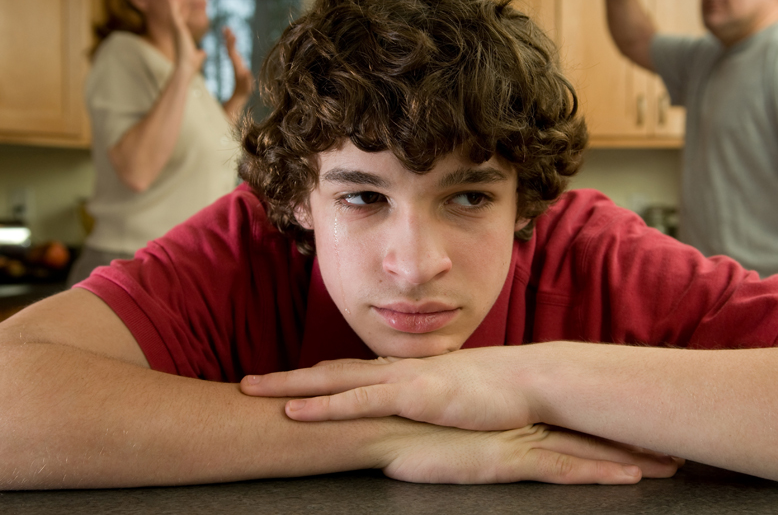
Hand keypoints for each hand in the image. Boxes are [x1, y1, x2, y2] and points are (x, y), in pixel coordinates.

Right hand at [168, 0, 205, 73]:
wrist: (186, 67)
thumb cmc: (191, 65)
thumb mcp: (197, 56)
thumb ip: (200, 54)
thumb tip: (203, 53)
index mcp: (181, 38)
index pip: (179, 25)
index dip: (178, 17)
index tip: (177, 11)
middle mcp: (177, 33)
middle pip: (174, 17)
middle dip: (173, 8)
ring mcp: (176, 30)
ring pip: (173, 14)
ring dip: (172, 4)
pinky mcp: (177, 28)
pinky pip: (173, 14)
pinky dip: (172, 6)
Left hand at [223, 27, 253, 100]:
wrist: (239, 95)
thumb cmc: (244, 91)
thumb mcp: (247, 86)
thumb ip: (247, 79)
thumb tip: (247, 72)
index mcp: (236, 65)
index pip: (232, 52)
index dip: (232, 44)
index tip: (232, 35)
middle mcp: (234, 62)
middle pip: (229, 47)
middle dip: (228, 37)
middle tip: (226, 27)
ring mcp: (235, 62)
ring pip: (230, 48)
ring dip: (228, 38)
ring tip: (227, 29)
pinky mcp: (236, 63)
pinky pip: (232, 50)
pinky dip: (231, 43)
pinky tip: (232, 38)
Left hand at [242, 345, 550, 431]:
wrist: (528, 380)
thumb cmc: (494, 393)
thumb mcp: (451, 397)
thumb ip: (426, 403)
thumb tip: (411, 411)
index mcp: (401, 373)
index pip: (346, 373)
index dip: (312, 378)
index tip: (281, 385)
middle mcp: (393, 371)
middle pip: (328, 372)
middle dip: (285, 379)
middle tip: (245, 385)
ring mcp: (401, 380)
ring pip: (333, 381)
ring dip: (290, 386)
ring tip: (252, 392)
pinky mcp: (414, 395)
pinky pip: (360, 401)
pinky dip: (324, 405)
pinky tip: (296, 410)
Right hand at [380, 422, 681, 483]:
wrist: (388, 423)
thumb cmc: (413, 425)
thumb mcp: (454, 424)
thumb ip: (479, 424)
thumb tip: (490, 427)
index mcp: (516, 412)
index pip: (573, 416)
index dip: (610, 421)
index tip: (642, 424)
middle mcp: (525, 420)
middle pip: (592, 428)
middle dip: (635, 437)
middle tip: (677, 443)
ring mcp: (519, 438)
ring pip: (589, 448)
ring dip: (632, 456)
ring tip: (672, 464)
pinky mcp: (508, 459)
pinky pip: (563, 469)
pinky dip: (599, 471)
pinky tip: (630, 477)